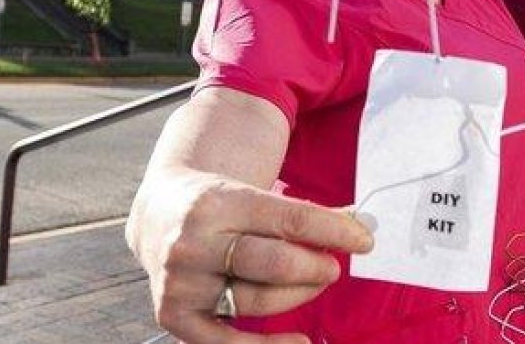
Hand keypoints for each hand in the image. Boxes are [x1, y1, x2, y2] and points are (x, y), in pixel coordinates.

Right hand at [126, 170, 372, 342]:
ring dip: (298, 296)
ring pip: (256, 300)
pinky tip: (299, 341)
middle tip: (333, 269)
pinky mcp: (174, 314)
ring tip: (313, 284)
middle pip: (274, 263)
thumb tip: (360, 226)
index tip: (364, 240)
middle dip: (315, 267)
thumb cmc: (223, 206)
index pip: (292, 218)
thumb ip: (303, 213)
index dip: (335, 231)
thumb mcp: (255, 194)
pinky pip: (226, 341)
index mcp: (221, 202)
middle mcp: (195, 242)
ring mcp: (181, 281)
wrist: (160, 214)